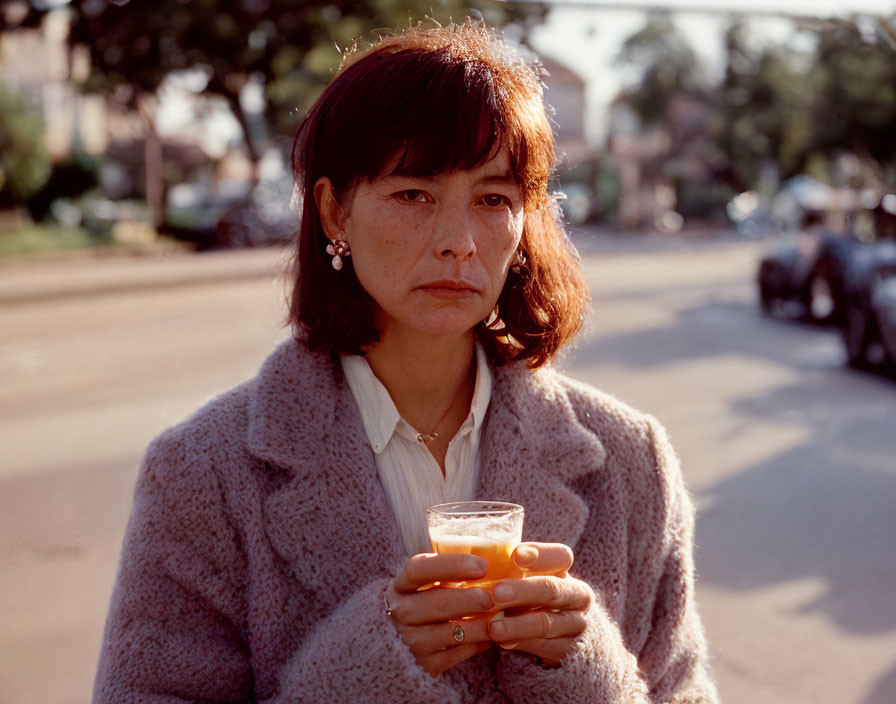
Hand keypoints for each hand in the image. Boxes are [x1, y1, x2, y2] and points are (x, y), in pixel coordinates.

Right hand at [386, 553, 496, 676]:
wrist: (406, 637)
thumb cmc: (427, 597)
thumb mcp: (428, 580)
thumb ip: (450, 568)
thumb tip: (493, 552)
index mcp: (400, 584)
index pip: (419, 569)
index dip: (452, 565)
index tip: (482, 565)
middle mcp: (400, 612)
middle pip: (437, 603)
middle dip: (470, 599)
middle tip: (494, 596)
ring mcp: (410, 640)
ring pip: (450, 632)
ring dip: (480, 625)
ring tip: (500, 616)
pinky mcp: (424, 664)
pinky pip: (456, 655)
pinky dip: (477, 644)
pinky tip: (491, 635)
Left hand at [486, 543, 592, 664]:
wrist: (570, 636)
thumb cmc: (537, 597)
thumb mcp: (532, 580)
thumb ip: (513, 572)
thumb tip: (475, 565)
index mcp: (565, 572)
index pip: (560, 556)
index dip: (541, 554)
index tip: (516, 555)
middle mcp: (577, 595)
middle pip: (552, 590)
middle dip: (523, 591)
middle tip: (497, 593)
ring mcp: (575, 624)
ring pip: (546, 622)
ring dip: (517, 625)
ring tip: (493, 627)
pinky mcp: (569, 650)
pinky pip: (543, 646)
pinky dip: (521, 644)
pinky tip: (502, 643)